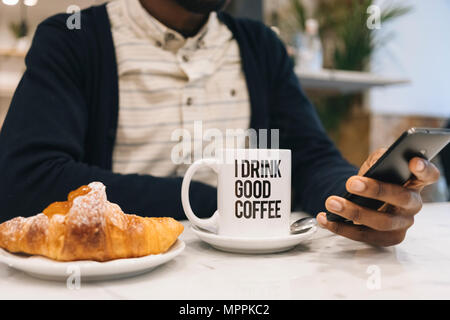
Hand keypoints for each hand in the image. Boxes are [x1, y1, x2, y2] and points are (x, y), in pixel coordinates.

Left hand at [316, 148, 440, 245]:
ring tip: (331, 202)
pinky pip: (364, 236)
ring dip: (353, 212)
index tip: (413, 162)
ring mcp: (402, 224)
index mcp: (415, 182)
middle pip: (401, 199)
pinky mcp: (387, 238)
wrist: (364, 197)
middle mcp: (413, 204)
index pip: (429, 175)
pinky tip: (324, 219)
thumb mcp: (377, 162)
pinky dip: (341, 228)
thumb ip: (379, 159)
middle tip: (351, 182)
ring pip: (381, 222)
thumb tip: (377, 164)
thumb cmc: (376, 177)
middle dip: (376, 190)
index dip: (424, 169)